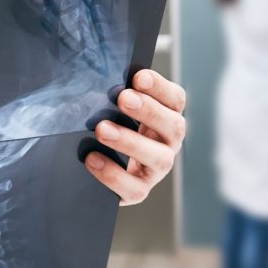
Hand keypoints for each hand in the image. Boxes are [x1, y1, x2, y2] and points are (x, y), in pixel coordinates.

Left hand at [86, 70, 185, 205]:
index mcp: (166, 117)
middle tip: (123, 98)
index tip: (138, 77)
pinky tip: (92, 159)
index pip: (175, 99)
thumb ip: (114, 95)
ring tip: (102, 130)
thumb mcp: (113, 109)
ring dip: (131, 142)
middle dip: (149, 111)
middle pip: (174, 126)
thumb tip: (98, 79)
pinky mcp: (139, 190)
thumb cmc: (109, 128)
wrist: (97, 169)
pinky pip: (134, 188)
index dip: (160, 88)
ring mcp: (157, 169)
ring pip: (159, 159)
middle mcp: (168, 143)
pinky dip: (112, 174)